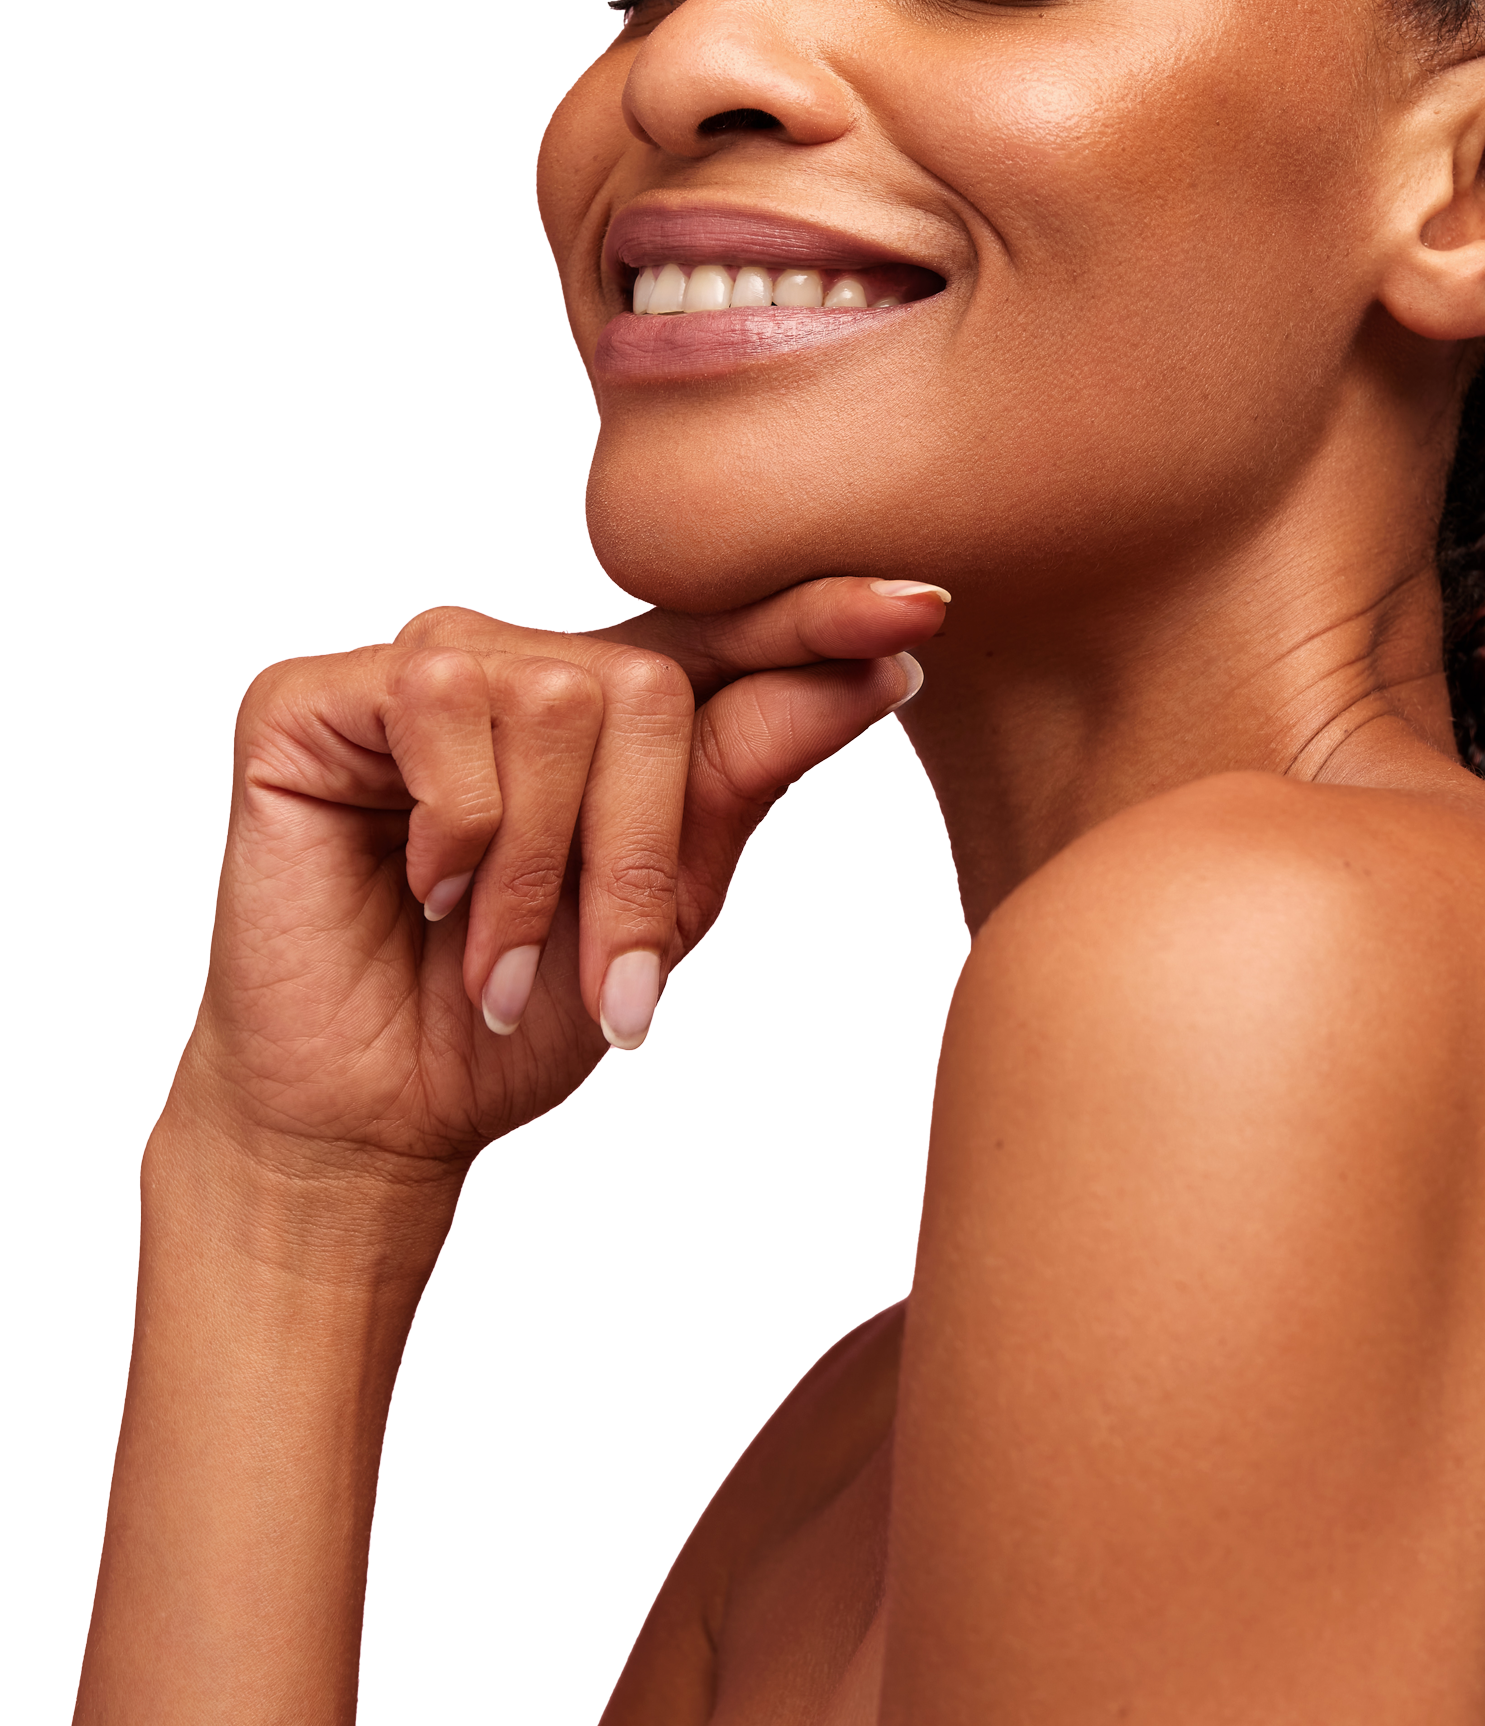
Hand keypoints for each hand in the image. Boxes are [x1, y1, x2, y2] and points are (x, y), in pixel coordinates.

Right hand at [170, 577, 947, 1183]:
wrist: (381, 1116)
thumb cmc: (519, 1020)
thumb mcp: (668, 902)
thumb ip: (748, 773)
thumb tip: (889, 669)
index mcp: (607, 712)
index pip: (724, 641)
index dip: (819, 621)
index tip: (926, 608)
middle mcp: (517, 666)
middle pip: (649, 688)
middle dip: (637, 856)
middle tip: (599, 976)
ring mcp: (419, 670)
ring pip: (553, 699)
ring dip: (541, 870)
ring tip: (500, 962)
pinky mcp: (318, 695)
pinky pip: (441, 711)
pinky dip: (455, 836)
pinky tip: (415, 891)